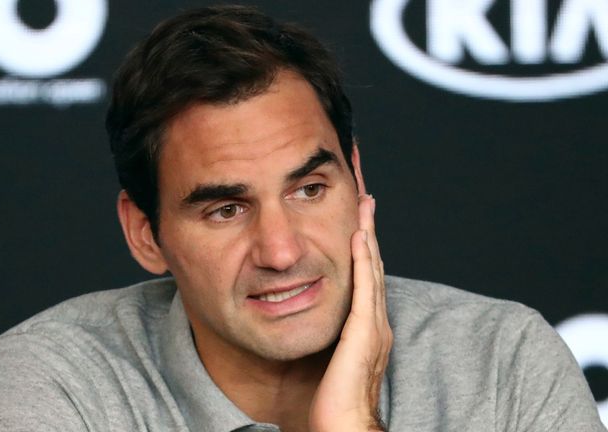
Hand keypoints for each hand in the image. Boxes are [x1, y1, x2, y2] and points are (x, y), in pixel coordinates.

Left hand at [309, 194, 391, 431]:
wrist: (344, 427)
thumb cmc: (333, 401)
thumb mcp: (328, 357)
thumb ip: (326, 334)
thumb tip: (304, 314)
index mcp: (367, 326)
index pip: (365, 275)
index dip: (363, 244)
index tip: (357, 217)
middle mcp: (375, 321)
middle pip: (372, 264)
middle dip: (368, 229)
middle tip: (365, 196)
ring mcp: (373, 326)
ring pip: (371, 269)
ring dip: (368, 234)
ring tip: (365, 204)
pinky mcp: (364, 333)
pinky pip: (364, 289)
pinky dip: (363, 261)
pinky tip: (358, 237)